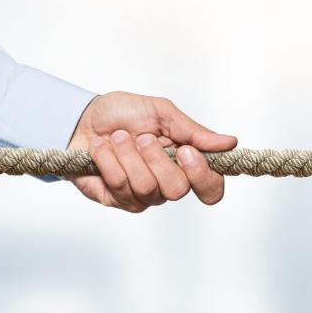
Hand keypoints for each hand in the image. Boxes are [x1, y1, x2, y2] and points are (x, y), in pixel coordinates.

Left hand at [67, 91, 236, 212]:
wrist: (81, 119)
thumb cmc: (123, 113)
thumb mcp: (161, 113)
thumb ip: (193, 131)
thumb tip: (229, 142)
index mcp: (186, 163)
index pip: (211, 188)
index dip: (203, 176)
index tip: (186, 151)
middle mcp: (168, 184)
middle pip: (177, 190)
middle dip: (157, 158)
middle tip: (143, 137)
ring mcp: (142, 196)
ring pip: (146, 188)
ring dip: (129, 155)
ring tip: (117, 138)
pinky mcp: (116, 199)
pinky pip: (119, 185)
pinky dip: (108, 159)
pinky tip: (101, 148)